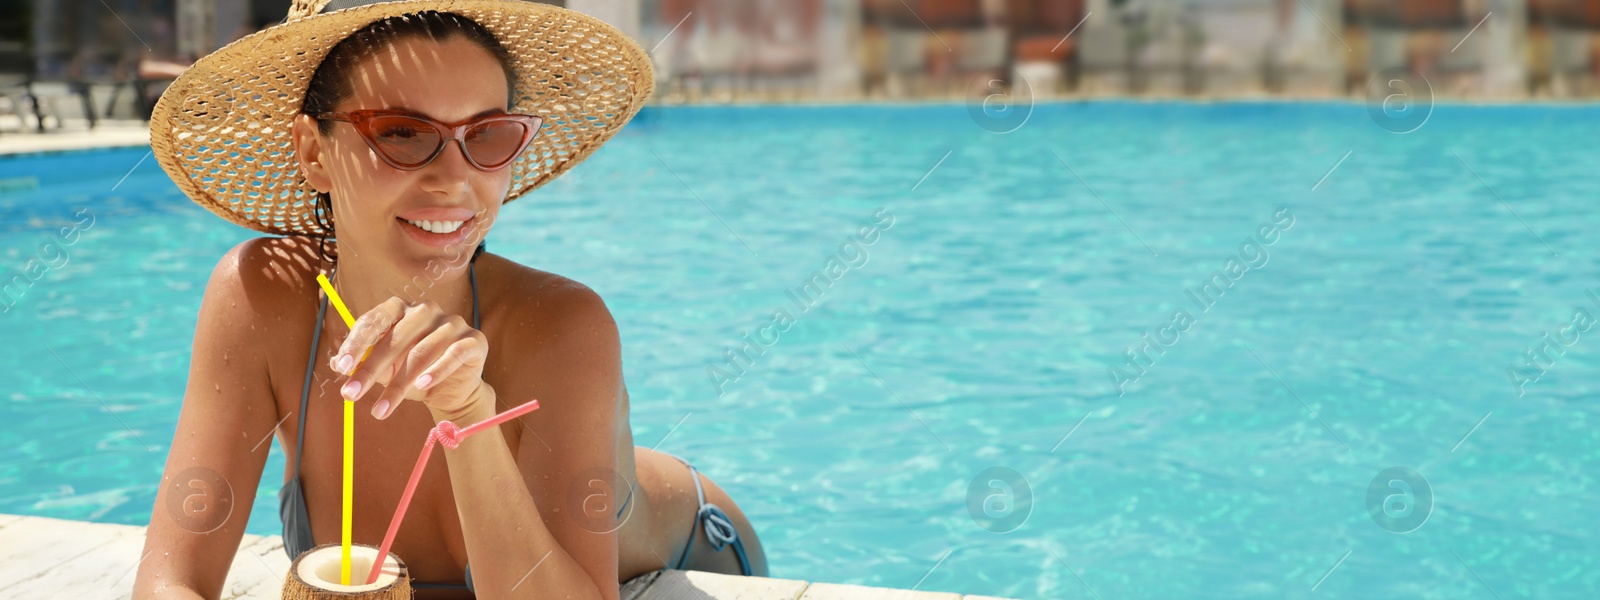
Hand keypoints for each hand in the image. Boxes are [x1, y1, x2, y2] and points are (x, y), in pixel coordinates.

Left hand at [330, 297, 488, 419]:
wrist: (450, 390)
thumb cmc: (412, 374)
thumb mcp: (384, 370)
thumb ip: (362, 363)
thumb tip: (337, 363)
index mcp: (401, 309)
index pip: (374, 320)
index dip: (356, 344)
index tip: (342, 368)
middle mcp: (426, 310)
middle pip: (395, 338)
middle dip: (371, 370)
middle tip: (351, 395)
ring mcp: (452, 323)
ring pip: (421, 352)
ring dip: (399, 384)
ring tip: (381, 410)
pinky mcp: (473, 340)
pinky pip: (453, 354)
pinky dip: (437, 371)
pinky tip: (423, 386)